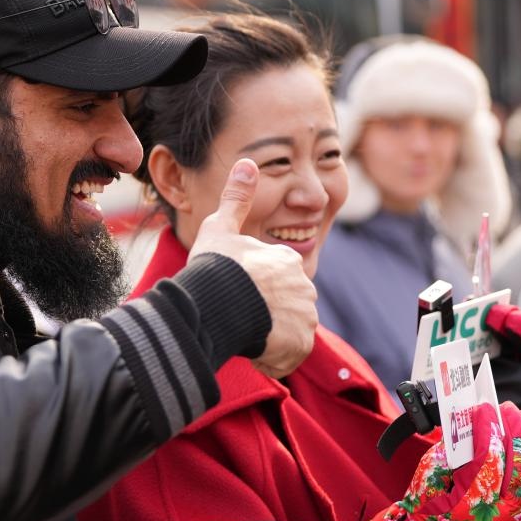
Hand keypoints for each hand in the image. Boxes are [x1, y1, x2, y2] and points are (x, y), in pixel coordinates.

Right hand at [188, 158, 317, 378]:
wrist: (215, 302)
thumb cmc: (214, 266)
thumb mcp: (220, 227)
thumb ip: (236, 199)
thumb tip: (246, 163)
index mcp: (286, 259)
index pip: (279, 279)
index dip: (257, 290)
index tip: (237, 296)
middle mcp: (303, 285)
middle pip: (287, 305)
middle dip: (266, 315)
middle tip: (238, 318)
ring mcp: (305, 314)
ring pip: (290, 330)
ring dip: (271, 337)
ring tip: (243, 335)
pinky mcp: (302, 342)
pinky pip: (291, 354)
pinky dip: (274, 357)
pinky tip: (252, 351)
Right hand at [360, 402, 520, 520]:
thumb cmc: (427, 508)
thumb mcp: (425, 479)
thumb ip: (447, 452)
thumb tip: (472, 421)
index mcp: (469, 510)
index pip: (488, 465)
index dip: (488, 433)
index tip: (484, 408)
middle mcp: (501, 518)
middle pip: (520, 469)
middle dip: (515, 432)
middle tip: (507, 408)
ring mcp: (520, 518)